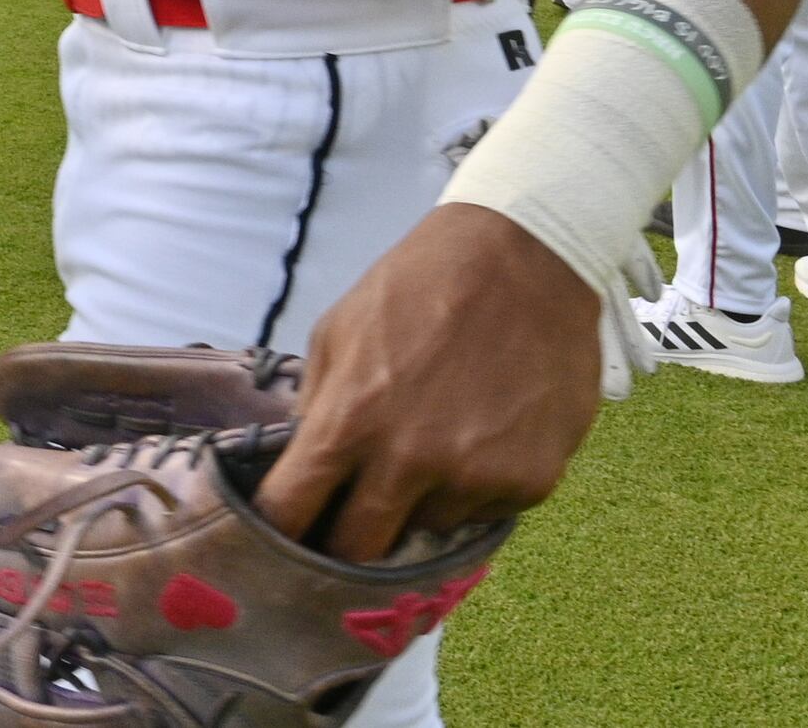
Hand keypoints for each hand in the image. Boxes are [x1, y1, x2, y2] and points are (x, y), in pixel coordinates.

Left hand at [256, 204, 604, 562]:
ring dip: (419, 503)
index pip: (291, 513)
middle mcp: (411, 460)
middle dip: (345, 540)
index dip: (279, 530)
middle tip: (349, 518)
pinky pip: (484, 513)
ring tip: (433, 443)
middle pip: (357, 549)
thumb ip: (316, 403)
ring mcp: (475, 477)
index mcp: (351, 419)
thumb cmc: (420, 285)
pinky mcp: (530, 482)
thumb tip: (302, 465)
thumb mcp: (340, 328)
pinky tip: (481, 435)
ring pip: (426, 529)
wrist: (526, 257)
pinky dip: (475, 488)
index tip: (278, 538)